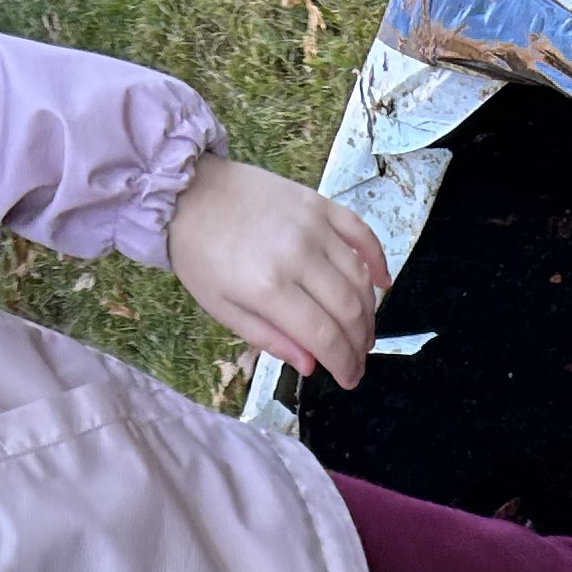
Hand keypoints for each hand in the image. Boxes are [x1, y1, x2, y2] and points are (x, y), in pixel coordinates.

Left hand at [167, 154, 391, 392]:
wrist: (189, 192)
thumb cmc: (199, 255)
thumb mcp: (222, 309)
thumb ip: (268, 338)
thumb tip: (311, 365)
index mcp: (267, 288)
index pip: (323, 336)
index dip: (344, 363)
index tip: (350, 379)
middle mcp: (297, 255)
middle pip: (348, 310)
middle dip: (359, 344)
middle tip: (359, 361)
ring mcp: (313, 226)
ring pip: (359, 278)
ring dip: (369, 312)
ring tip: (364, 332)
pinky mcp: (319, 203)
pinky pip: (361, 232)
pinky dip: (377, 260)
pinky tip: (382, 284)